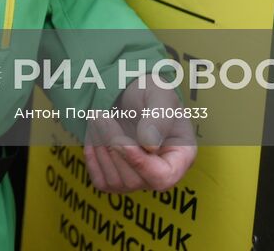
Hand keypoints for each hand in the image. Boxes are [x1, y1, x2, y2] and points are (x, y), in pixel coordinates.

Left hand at [83, 74, 197, 192]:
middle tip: (99, 115)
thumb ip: (159, 117)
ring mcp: (139, 178)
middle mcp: (162, 172)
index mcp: (181, 155)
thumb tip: (149, 146)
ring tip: (96, 117)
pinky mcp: (117, 178)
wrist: (129, 91)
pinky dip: (93, 159)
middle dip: (112, 146)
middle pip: (134, 180)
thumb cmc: (150, 90)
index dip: (139, 164)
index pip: (163, 177)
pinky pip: (102, 182)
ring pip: (116, 182)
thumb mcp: (160, 94)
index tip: (119, 140)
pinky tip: (93, 134)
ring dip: (100, 148)